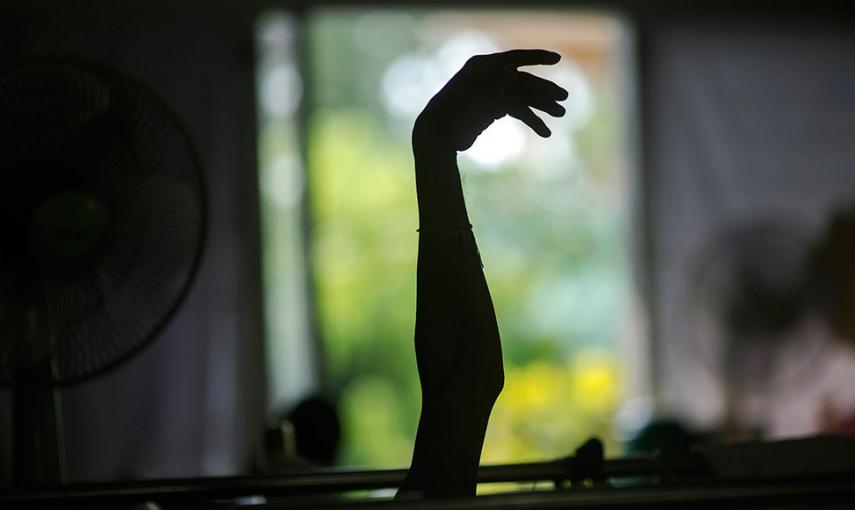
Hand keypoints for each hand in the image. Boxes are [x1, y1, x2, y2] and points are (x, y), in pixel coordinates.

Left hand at [414, 49, 568, 151]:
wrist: (437, 136)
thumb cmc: (451, 114)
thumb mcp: (471, 98)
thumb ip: (492, 84)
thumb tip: (512, 71)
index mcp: (483, 67)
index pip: (514, 59)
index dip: (536, 57)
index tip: (556, 59)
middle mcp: (491, 77)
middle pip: (524, 81)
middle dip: (544, 90)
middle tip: (564, 99)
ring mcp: (493, 93)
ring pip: (525, 97)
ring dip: (542, 106)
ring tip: (561, 113)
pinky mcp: (495, 109)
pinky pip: (519, 111)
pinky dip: (532, 120)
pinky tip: (545, 132)